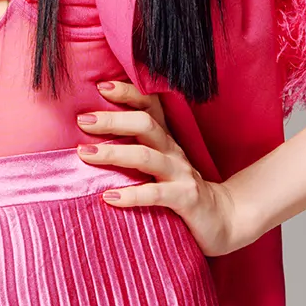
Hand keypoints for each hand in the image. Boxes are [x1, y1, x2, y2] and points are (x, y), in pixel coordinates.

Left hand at [76, 80, 254, 256]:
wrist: (222, 219)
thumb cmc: (180, 190)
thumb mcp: (160, 164)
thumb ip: (136, 149)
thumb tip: (90, 139)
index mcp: (165, 139)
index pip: (150, 105)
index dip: (128, 93)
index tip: (101, 86)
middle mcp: (173, 151)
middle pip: (145, 124)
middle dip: (113, 120)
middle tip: (82, 121)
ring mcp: (181, 174)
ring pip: (146, 156)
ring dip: (114, 153)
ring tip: (85, 154)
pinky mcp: (186, 199)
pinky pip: (156, 195)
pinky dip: (131, 195)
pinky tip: (109, 197)